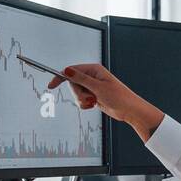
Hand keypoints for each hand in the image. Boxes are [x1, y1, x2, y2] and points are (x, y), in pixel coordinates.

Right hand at [47, 64, 162, 137]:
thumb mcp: (98, 87)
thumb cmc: (119, 97)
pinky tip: (94, 105)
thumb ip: (81, 79)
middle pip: (72, 84)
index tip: (51, 86)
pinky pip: (81, 100)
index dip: (60, 77)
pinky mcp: (92, 95)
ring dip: (82, 100)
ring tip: (94, 102)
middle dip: (78, 93)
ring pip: (76, 93)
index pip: (71, 70)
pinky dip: (85, 104)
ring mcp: (91, 86)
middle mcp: (92, 76)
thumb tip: (66, 71)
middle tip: (90, 98)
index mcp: (94, 69)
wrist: (129, 111)